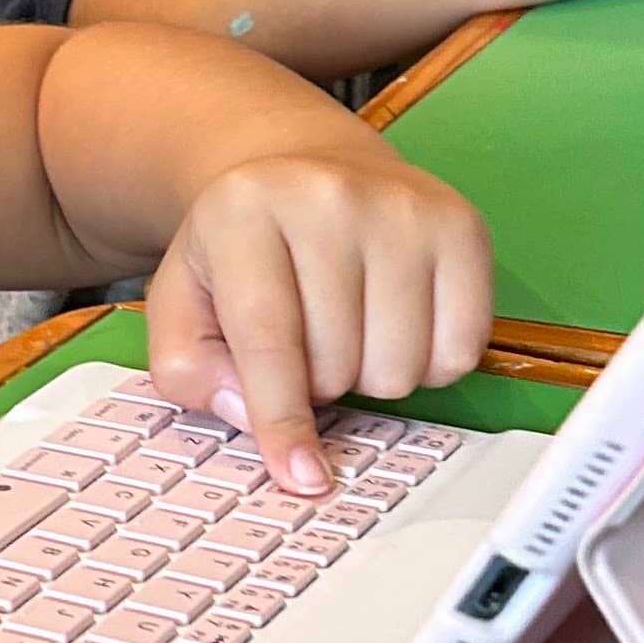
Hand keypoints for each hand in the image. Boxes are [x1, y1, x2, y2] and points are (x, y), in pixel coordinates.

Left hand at [142, 148, 493, 494]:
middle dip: (317, 384)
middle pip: (339, 364)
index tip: (299, 475)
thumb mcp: (181, 299)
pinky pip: (459, 352)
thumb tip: (251, 413)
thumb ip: (190, 369)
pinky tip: (396, 323)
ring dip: (371, 376)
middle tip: (304, 344)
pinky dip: (427, 362)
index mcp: (243, 211)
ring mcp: (403, 208)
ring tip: (348, 329)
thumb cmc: (243, 248)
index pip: (269, 339)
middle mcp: (329, 197)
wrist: (305, 167)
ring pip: (401, 367)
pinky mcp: (462, 225)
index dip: (282, 420)